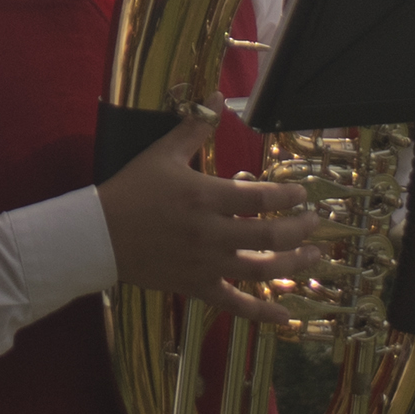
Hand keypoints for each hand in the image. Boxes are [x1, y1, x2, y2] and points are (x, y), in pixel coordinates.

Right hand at [99, 111, 304, 319]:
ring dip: (293, 264)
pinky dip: (262, 314)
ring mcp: (206, 264)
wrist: (99, 236)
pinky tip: (286, 318)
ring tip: (314, 256)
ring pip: (261, 270)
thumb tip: (216, 96)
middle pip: (270, 236)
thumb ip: (194, 127)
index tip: (302, 193)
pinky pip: (235, 304)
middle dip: (300, 229)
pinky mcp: (197, 287)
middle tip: (315, 222)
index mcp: (204, 197)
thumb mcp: (162, 153)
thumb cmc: (131, 190)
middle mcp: (211, 233)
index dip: (288, 197)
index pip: (260, 198)